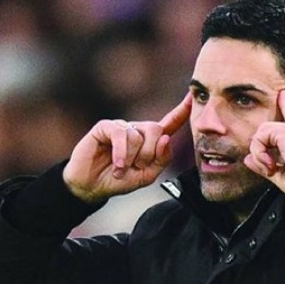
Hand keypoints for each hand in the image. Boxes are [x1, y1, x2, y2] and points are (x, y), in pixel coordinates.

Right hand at [63, 93, 191, 201]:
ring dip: (132, 158)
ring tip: (121, 169)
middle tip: (137, 167)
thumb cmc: (119, 180)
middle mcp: (137, 130)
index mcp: (150, 141)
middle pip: (156, 130)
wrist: (92, 187)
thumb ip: (161, 160)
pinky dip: (121, 153)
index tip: (192, 97)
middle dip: (149, 153)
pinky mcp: (105, 127)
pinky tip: (118, 165)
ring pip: (138, 135)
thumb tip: (167, 139)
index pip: (169, 123)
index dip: (181, 111)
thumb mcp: (146, 176)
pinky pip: (121, 134)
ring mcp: (121, 127)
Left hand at [244, 90, 284, 199]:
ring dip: (260, 153)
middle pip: (267, 128)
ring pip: (260, 133)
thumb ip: (264, 165)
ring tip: (271, 168)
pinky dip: (260, 153)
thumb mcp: (281, 175)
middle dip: (260, 148)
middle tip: (271, 168)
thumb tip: (247, 159)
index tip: (283, 94)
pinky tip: (271, 165)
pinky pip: (260, 137)